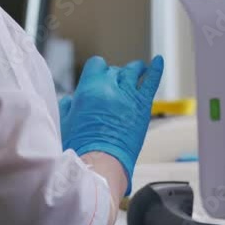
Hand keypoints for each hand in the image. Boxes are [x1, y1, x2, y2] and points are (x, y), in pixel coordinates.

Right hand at [59, 55, 163, 194]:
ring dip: (133, 71)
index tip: (98, 79)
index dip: (97, 71)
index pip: (97, 64)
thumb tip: (71, 100)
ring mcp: (129, 95)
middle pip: (115, 70)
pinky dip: (156, 69)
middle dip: (113, 76)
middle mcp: (110, 87)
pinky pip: (152, 81)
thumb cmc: (80, 147)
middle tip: (113, 89)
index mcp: (89, 87)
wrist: (100, 164)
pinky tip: (159, 61)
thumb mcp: (66, 122)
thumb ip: (68, 106)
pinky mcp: (143, 106)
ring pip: (134, 71)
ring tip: (135, 72)